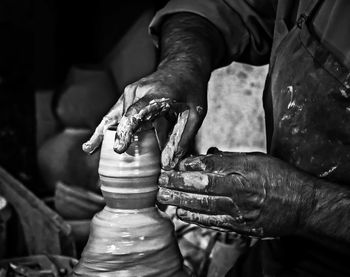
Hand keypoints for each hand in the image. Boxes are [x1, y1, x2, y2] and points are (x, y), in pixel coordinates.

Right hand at [82, 65, 206, 168]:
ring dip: (105, 136)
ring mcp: (128, 93)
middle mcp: (137, 92)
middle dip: (122, 141)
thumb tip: (168, 164)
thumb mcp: (196, 112)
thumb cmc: (190, 88)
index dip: (127, 130)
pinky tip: (91, 144)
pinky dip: (102, 130)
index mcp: (156, 94)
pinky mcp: (125, 98)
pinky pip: (112, 116)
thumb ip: (183, 138)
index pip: (137, 113)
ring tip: (89, 150)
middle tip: (114, 158)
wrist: (182, 65)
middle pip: (125, 121)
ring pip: (114, 119)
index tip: (118, 148)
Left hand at [157, 149, 315, 237]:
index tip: (173, 164)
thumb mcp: (257, 159)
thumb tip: (206, 154)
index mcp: (245, 170)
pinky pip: (214, 222)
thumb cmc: (280, 177)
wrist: (303, 205)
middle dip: (178, 182)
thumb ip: (230, 158)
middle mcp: (241, 190)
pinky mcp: (242, 226)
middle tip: (160, 180)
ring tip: (163, 196)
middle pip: (202, 186)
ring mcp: (240, 210)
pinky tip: (181, 213)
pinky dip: (196, 218)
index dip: (189, 166)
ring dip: (181, 200)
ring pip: (204, 205)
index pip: (210, 166)